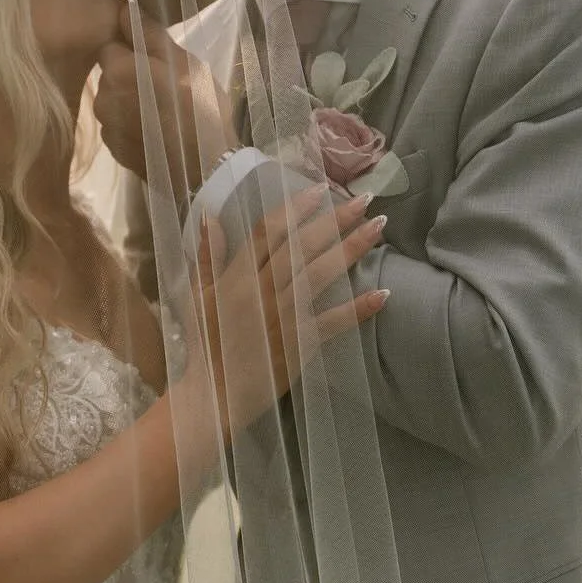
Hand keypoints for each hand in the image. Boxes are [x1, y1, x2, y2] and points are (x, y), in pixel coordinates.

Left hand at [95, 2, 237, 201]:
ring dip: (131, 99)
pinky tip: (156, 130)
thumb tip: (122, 5)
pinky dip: (132, 124)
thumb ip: (148, 33)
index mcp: (116, 70)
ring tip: (162, 109)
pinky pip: (118, 125)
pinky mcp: (113, 150)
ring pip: (114, 100)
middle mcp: (102, 97)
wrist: (207, 169)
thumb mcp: (183, 62)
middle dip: (130, 74)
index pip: (110, 44)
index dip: (131, 48)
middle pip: (110, 73)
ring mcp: (106, 127)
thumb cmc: (200, 108)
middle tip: (164, 84)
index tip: (154, 57)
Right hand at [177, 186, 387, 443]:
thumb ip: (208, 255)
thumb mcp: (198, 295)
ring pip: (321, 274)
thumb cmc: (206, 343)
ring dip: (352, 248)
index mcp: (237, 277)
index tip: (322, 188)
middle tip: (365, 198)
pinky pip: (334, 322)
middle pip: (303, 246)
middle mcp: (261, 291)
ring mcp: (283, 317)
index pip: (270, 232)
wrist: (213, 395)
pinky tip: (383, 292)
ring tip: (379, 227)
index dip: (296, 207)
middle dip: (335, 219)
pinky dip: (358, 308)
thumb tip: (209, 215)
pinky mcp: (299, 343)